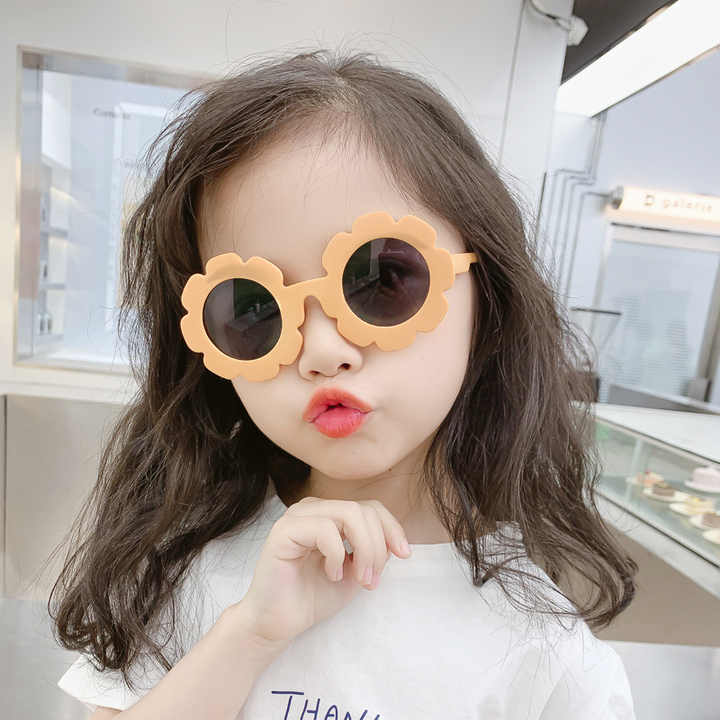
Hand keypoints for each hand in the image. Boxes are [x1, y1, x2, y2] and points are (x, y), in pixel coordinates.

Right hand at [236, 496, 411, 646]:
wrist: (278, 623)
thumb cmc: (313, 596)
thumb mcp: (355, 570)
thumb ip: (372, 550)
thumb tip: (395, 540)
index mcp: (329, 513)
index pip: (370, 507)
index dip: (392, 528)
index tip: (404, 555)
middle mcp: (313, 508)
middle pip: (363, 510)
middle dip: (378, 546)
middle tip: (371, 580)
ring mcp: (297, 516)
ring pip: (349, 514)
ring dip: (364, 549)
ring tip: (359, 578)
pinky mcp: (283, 530)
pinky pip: (325, 530)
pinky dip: (337, 555)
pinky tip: (332, 574)